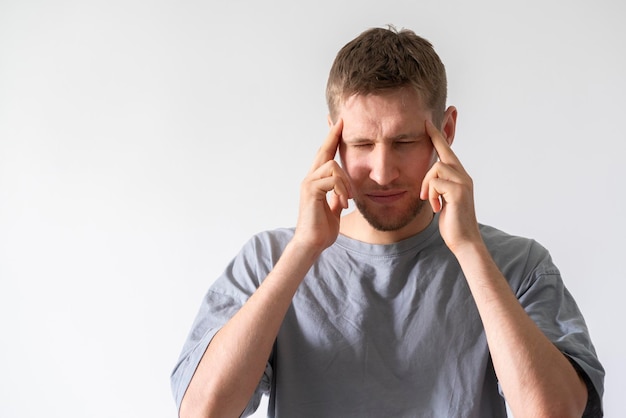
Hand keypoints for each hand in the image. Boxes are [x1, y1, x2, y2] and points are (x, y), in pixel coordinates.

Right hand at [293, 119, 351, 252]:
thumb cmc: (321, 230)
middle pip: (323, 151)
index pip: (325, 155)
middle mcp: (310, 179)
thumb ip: (336, 198)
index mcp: (317, 181)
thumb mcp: (333, 209)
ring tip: (347, 200)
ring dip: (345, 182)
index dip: (331, 139)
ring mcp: (308, 183)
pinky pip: (332, 179)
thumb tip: (343, 192)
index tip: (337, 123)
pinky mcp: (310, 191)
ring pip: (332, 166)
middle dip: (333, 135)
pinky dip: (342, 190)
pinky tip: (343, 203)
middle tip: (341, 121)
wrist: (311, 244)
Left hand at [420, 120, 480, 252]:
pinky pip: (435, 182)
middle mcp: (464, 177)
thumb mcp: (443, 201)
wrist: (464, 241)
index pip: (449, 154)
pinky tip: (435, 207)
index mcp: (460, 178)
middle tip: (426, 124)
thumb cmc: (452, 223)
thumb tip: (431, 180)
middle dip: (436, 137)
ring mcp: (463, 183)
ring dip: (426, 185)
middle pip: (445, 152)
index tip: (430, 123)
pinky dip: (430, 194)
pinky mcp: (458, 191)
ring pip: (436, 168)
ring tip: (428, 200)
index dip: (440, 138)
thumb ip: (439, 188)